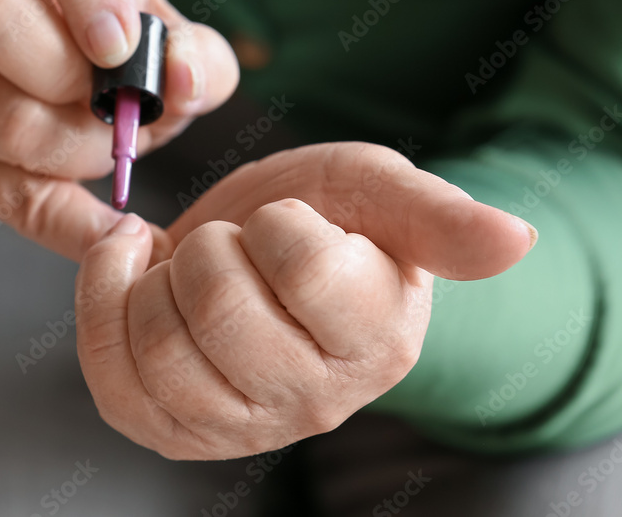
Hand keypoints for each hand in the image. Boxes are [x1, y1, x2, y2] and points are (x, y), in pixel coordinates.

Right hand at [0, 0, 237, 260]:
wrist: (21, 101)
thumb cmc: (104, 56)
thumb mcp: (161, 39)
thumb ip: (195, 52)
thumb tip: (185, 78)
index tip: (117, 40)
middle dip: (68, 77)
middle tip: (110, 98)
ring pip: (4, 119)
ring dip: (79, 149)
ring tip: (105, 143)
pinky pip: (18, 196)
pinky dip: (78, 227)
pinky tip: (122, 237)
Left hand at [75, 142, 535, 458]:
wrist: (251, 254)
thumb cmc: (319, 219)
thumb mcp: (376, 193)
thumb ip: (438, 217)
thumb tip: (517, 240)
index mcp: (375, 338)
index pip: (306, 271)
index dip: (279, 227)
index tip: (283, 224)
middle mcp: (310, 400)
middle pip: (218, 311)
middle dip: (210, 247)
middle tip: (229, 243)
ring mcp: (233, 426)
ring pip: (158, 348)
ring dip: (153, 278)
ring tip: (183, 261)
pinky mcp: (166, 427)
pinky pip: (110, 376)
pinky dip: (103, 298)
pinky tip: (133, 268)